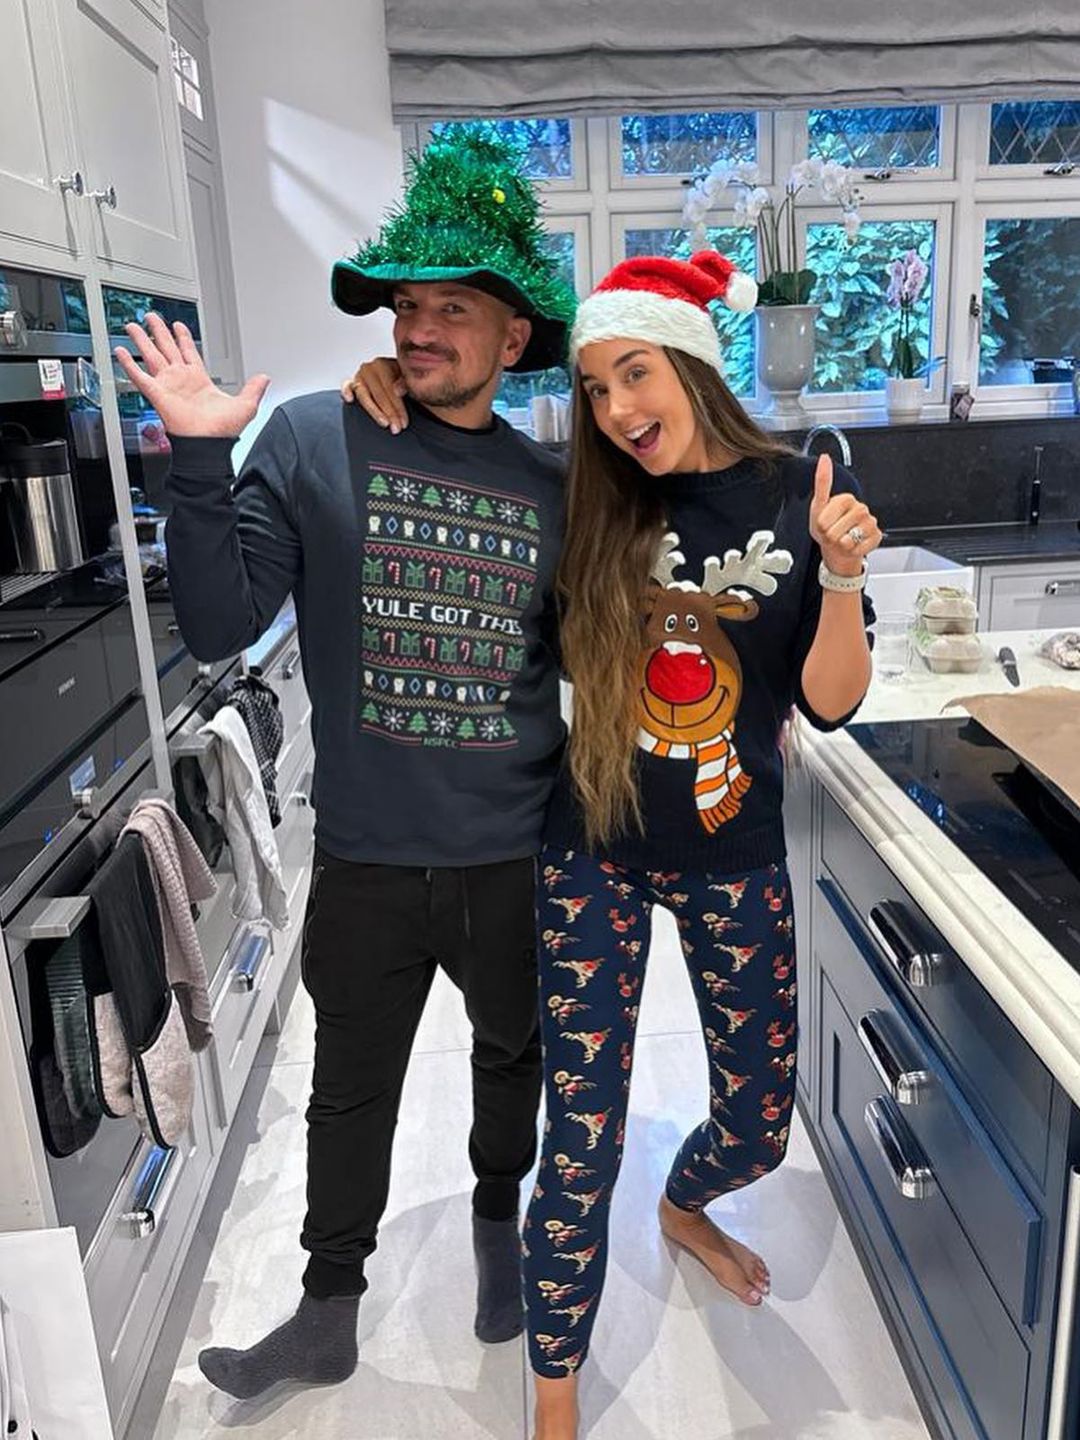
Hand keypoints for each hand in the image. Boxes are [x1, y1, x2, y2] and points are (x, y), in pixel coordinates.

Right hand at [114, 314, 268, 437]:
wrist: (208, 444)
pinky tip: (120, 350)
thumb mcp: (245, 404)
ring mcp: (168, 385)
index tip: (177, 325)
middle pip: (167, 348)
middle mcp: (181, 380)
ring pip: (151, 356)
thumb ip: (254, 388)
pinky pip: (139, 375)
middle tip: (151, 317)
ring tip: (132, 325)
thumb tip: (265, 378)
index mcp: (200, 380)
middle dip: (159, 332)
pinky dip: (129, 363)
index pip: (189, 352)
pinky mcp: (157, 394)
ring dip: (142, 340)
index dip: (183, 338)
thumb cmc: (223, 431)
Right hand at [341, 357, 407, 431]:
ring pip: (364, 396)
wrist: (396, 378)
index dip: (398, 407)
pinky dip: (346, 391)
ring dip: (375, 411)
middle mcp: (369, 369)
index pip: (390, 389)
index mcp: (383, 364)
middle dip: (389, 413)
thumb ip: (405, 383)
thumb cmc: (402, 380)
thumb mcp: (408, 380)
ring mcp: (358, 376)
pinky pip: (346, 387)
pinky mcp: (350, 383)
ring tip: (384, 423)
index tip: (404, 423)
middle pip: (378, 394)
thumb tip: (398, 390)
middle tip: (396, 428)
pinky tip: (350, 400)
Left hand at [809, 454, 881, 577]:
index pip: (824, 519)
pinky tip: (852, 545)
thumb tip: (825, 457)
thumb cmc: (827, 527)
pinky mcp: (877, 536)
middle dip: (830, 536)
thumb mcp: (818, 506)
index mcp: (846, 499)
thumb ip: (822, 482)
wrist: (838, 547)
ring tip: (842, 538)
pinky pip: (857, 548)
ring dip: (840, 544)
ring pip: (846, 541)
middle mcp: (861, 508)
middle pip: (834, 531)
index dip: (820, 526)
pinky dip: (851, 551)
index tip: (824, 524)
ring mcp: (870, 522)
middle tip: (833, 533)